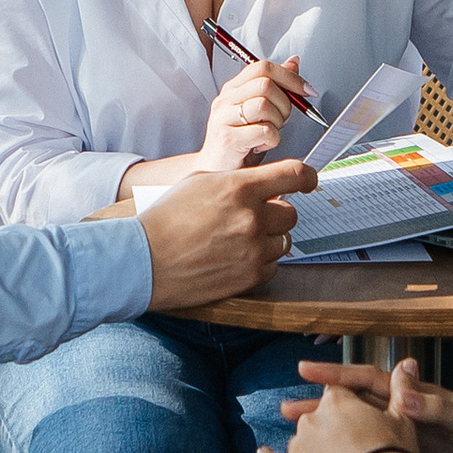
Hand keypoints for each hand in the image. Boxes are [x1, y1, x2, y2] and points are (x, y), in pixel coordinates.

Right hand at [141, 156, 312, 308]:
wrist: (143, 260)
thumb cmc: (165, 219)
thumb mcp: (199, 182)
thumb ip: (238, 182)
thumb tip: (266, 188)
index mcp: (239, 187)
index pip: (294, 175)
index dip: (307, 177)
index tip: (309, 181)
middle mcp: (252, 218)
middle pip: (291, 213)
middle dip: (276, 213)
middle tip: (254, 217)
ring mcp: (253, 250)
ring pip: (284, 241)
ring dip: (268, 239)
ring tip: (239, 240)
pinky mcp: (249, 277)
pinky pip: (272, 267)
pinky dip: (260, 262)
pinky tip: (236, 258)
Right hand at [197, 57, 311, 170]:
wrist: (216, 171)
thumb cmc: (239, 142)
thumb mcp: (258, 111)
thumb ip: (275, 86)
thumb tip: (294, 62)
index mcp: (233, 89)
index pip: (263, 67)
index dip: (289, 77)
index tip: (306, 91)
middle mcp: (226, 100)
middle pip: (266, 85)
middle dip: (285, 104)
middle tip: (282, 120)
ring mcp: (223, 118)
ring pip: (265, 105)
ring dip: (277, 123)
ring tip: (268, 134)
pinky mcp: (227, 139)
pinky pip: (264, 131)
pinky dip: (272, 140)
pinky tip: (262, 146)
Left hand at [259, 370, 413, 452]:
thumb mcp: (403, 419)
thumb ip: (400, 389)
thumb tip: (407, 363)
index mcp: (338, 401)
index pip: (334, 394)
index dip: (342, 404)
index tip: (346, 413)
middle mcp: (313, 418)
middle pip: (313, 417)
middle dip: (323, 428)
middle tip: (336, 443)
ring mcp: (299, 444)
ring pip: (298, 439)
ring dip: (307, 447)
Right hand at [291, 356, 452, 452]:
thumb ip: (436, 407)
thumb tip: (403, 394)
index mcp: (419, 397)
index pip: (371, 381)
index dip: (339, 376)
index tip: (307, 371)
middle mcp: (410, 415)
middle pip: (358, 407)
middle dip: (323, 407)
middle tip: (288, 410)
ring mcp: (411, 439)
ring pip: (362, 433)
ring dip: (333, 435)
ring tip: (300, 440)